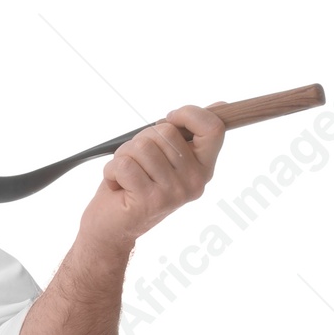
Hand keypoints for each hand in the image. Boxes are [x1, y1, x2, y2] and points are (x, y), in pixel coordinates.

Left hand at [78, 104, 224, 253]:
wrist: (112, 228)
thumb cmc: (136, 185)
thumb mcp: (165, 155)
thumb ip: (190, 133)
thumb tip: (221, 106)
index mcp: (204, 167)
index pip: (213, 128)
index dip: (188, 114)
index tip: (168, 120)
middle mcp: (195, 182)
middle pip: (166, 132)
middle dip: (141, 140)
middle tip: (138, 164)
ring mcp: (175, 193)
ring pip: (142, 147)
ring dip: (124, 156)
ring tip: (126, 176)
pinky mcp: (151, 201)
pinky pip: (125, 164)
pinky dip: (112, 171)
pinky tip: (118, 186)